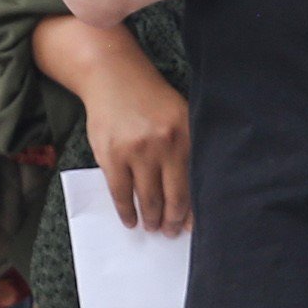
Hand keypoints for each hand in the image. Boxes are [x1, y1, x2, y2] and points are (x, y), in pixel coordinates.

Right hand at [69, 37, 190, 233]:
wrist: (113, 76)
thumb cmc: (149, 99)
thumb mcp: (180, 115)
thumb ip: (188, 148)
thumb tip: (193, 195)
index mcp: (187, 134)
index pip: (195, 184)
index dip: (194, 211)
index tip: (192, 227)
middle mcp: (165, 144)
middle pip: (173, 197)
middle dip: (173, 221)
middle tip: (171, 232)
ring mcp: (137, 151)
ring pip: (148, 200)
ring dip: (151, 220)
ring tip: (152, 226)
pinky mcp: (112, 156)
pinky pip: (121, 194)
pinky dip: (126, 212)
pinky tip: (130, 220)